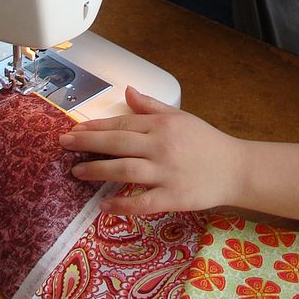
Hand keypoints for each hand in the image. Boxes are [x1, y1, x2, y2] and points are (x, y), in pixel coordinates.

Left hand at [58, 86, 243, 215]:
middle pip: (117, 144)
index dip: (95, 127)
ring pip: (124, 170)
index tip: (74, 128)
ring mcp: (166, 173)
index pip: (122, 124)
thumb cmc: (206, 142)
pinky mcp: (173, 197)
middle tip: (63, 144)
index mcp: (162, 126)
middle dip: (87, 143)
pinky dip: (122, 204)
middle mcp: (161, 147)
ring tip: (77, 172)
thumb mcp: (180, 117)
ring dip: (97, 171)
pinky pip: (142, 202)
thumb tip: (127, 92)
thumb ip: (152, 106)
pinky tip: (104, 206)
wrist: (236, 168)